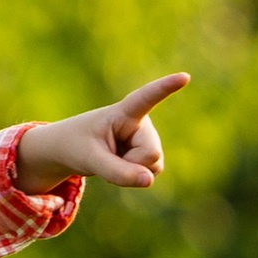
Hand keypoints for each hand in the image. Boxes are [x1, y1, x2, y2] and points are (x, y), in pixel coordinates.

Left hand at [16, 74, 190, 193]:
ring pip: (152, 166)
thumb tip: (149, 180)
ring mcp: (148, 139)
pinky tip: (120, 165)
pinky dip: (133, 177)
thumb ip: (117, 172)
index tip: (185, 77)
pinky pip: (149, 175)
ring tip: (112, 159)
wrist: (72, 151)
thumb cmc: (77, 146)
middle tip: (108, 157)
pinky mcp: (149, 154)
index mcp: (123, 112)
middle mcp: (142, 123)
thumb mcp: (90, 159)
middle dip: (131, 165)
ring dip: (130, 172)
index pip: (147, 98)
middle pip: (150, 153)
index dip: (166, 88)